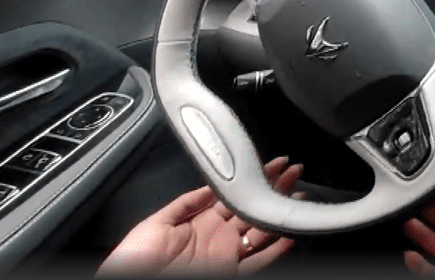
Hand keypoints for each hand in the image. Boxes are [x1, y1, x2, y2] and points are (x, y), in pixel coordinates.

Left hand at [97, 156, 302, 275]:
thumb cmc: (135, 258)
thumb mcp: (157, 221)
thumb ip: (187, 202)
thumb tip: (212, 184)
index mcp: (201, 221)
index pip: (236, 194)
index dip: (255, 179)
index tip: (272, 165)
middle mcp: (219, 236)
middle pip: (254, 209)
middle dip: (275, 191)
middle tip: (294, 174)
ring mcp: (226, 255)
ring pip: (262, 232)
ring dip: (281, 215)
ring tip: (299, 200)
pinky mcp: (230, 272)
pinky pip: (259, 261)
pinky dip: (277, 249)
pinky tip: (290, 234)